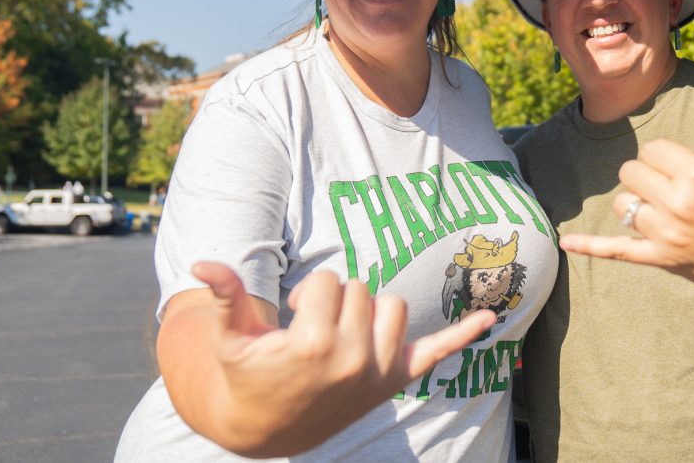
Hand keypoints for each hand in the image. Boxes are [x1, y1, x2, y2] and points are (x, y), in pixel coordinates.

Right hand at [190, 262, 494, 456]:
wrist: (265, 429)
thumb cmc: (248, 374)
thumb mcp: (234, 339)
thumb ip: (227, 297)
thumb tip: (204, 264)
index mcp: (315, 345)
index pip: (330, 282)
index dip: (309, 294)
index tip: (293, 316)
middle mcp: (354, 360)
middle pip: (362, 289)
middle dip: (335, 300)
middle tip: (312, 329)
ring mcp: (379, 374)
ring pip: (391, 307)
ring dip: (369, 312)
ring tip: (341, 335)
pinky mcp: (394, 383)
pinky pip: (436, 353)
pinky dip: (462, 335)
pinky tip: (489, 318)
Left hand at [559, 71, 693, 302]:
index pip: (653, 149)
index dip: (667, 155)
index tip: (688, 166)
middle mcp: (680, 204)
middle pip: (631, 172)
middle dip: (648, 174)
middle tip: (676, 184)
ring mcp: (669, 235)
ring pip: (623, 205)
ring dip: (636, 202)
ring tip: (665, 207)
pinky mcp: (663, 260)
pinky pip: (616, 250)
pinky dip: (589, 246)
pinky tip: (565, 241)